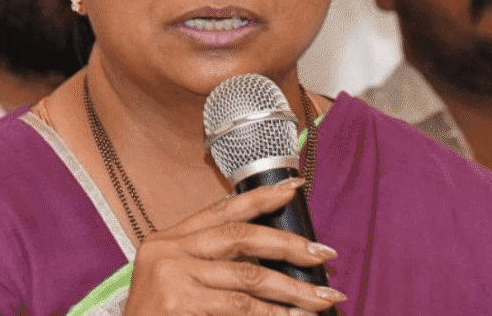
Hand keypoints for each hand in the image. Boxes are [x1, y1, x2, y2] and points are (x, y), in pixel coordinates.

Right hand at [123, 178, 345, 315]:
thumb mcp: (180, 283)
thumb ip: (215, 265)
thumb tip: (273, 257)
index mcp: (168, 240)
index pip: (221, 210)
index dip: (260, 197)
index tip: (294, 187)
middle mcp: (167, 250)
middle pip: (240, 236)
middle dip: (288, 244)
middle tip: (324, 255)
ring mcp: (170, 275)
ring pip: (249, 275)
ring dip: (293, 289)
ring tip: (323, 298)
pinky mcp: (178, 302)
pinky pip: (240, 306)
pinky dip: (272, 314)